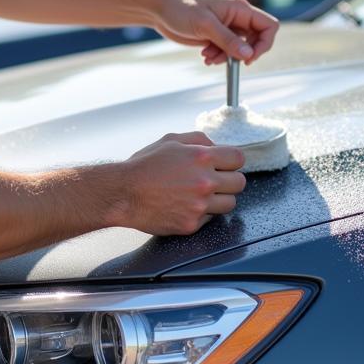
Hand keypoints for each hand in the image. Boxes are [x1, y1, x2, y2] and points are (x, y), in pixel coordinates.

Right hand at [118, 131, 246, 234]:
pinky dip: (203, 213)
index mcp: (201, 157)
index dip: (232, 161)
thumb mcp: (170, 140)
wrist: (123, 193)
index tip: (226, 164)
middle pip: (239, 183)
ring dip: (220, 198)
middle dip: (229, 179)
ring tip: (202, 194)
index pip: (238, 158)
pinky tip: (187, 205)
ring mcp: (199, 205)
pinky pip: (211, 218)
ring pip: (230, 203)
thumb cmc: (143, 166)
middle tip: (215, 180)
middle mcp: (204, 181)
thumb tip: (216, 146)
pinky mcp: (192, 224)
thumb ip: (198, 140)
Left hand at [149, 0, 278, 65]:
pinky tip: (205, 56)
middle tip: (229, 60)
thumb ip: (228, 40)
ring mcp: (226, 27)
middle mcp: (236, 17)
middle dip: (242, 53)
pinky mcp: (215, 35)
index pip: (268, 25)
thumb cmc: (180, 7)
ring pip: (240, 48)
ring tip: (208, 57)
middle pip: (256, 40)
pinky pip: (226, 50)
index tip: (250, 57)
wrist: (159, 9)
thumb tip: (248, 54)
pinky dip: (218, 57)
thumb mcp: (205, 25)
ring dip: (227, 57)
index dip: (265, 43)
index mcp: (239, 8)